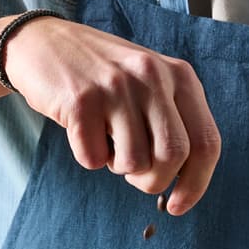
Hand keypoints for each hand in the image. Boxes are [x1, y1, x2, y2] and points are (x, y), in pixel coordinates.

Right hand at [4, 17, 220, 215]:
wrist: (42, 43)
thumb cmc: (102, 76)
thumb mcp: (150, 83)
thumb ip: (174, 121)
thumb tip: (185, 181)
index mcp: (180, 76)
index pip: (207, 142)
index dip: (196, 184)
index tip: (178, 205)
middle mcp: (153, 77)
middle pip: (174, 157)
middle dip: (154, 182)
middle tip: (135, 177)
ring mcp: (116, 87)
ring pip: (134, 163)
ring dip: (117, 166)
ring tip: (106, 138)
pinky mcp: (81, 101)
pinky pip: (93, 160)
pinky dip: (88, 157)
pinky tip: (82, 130)